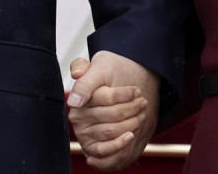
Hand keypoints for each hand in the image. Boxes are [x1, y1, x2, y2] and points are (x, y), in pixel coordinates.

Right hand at [67, 52, 158, 169]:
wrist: (116, 89)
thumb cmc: (108, 77)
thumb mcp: (100, 66)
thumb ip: (81, 68)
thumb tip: (74, 102)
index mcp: (79, 96)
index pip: (106, 97)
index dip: (124, 95)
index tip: (136, 91)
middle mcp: (77, 117)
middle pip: (112, 115)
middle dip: (132, 108)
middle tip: (143, 103)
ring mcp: (83, 133)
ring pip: (112, 131)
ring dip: (132, 123)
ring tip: (141, 115)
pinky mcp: (91, 148)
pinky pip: (104, 151)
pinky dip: (119, 144)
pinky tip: (131, 136)